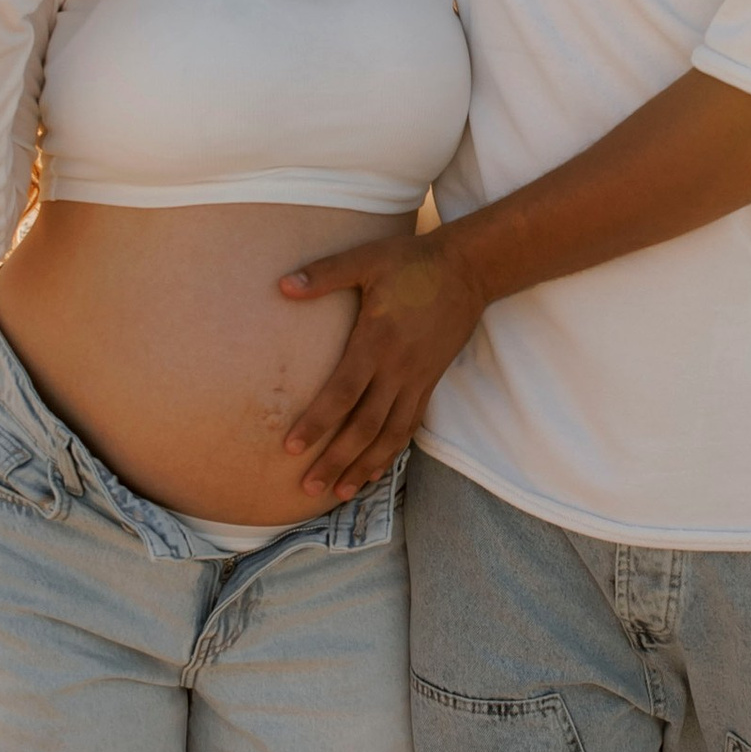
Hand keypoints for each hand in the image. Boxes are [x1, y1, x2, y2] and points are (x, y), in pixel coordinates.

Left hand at [278, 224, 486, 500]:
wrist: (469, 270)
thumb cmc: (413, 263)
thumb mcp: (366, 259)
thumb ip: (324, 275)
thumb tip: (281, 286)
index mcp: (377, 341)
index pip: (342, 393)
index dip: (317, 423)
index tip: (292, 447)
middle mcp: (398, 369)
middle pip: (364, 426)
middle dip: (336, 460)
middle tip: (308, 487)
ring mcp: (417, 379)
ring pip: (390, 435)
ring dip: (365, 467)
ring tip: (339, 493)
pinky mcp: (430, 383)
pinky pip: (409, 426)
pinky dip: (391, 452)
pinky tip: (375, 471)